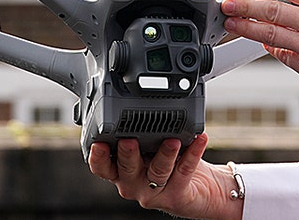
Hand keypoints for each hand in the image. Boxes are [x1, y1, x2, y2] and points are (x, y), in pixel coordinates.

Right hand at [89, 135, 241, 219]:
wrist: (200, 190)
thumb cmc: (171, 165)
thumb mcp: (151, 148)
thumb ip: (143, 133)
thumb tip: (142, 102)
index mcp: (122, 171)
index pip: (103, 167)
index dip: (98, 157)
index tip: (98, 143)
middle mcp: (134, 184)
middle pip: (127, 169)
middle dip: (127, 154)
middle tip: (129, 140)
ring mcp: (154, 192)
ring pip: (158, 172)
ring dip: (165, 154)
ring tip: (172, 141)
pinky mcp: (176, 195)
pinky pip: (184, 171)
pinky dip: (193, 153)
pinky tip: (199, 139)